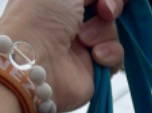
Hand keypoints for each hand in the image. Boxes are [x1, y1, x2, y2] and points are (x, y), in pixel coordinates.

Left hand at [0, 0, 125, 112]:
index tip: (101, 0)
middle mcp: (71, 19)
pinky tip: (96, 56)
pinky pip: (117, 56)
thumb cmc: (40, 18)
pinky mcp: (96, 68)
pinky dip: (110, 53)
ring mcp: (84, 44)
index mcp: (59, 0)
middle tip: (105, 12)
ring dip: (103, 32)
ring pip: (113, 30)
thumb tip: (104, 1)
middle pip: (108, 10)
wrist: (34, 63)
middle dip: (109, 8)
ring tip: (83, 40)